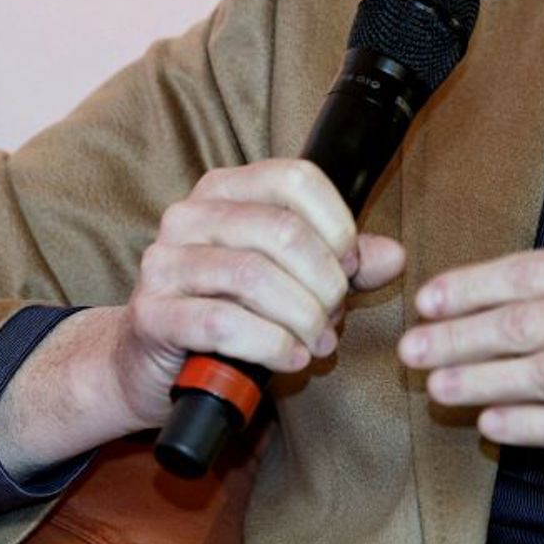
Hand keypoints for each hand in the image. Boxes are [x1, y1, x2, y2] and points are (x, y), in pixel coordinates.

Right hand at [0, 158, 405, 476]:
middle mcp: (189, 215)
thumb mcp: (292, 280)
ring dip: (302, 317)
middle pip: (282, 231)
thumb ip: (342, 264)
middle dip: (324, 282)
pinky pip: (222, 322)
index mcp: (226, 189)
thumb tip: (393, 256)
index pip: (297, 180)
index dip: (338, 225)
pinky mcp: (151, 313)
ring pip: (254, 276)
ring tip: (317, 343)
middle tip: (334, 318)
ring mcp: (163, 262)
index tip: (351, 268)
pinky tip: (290, 357)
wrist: (149, 363)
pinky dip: (270, 343)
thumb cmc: (229, 312)